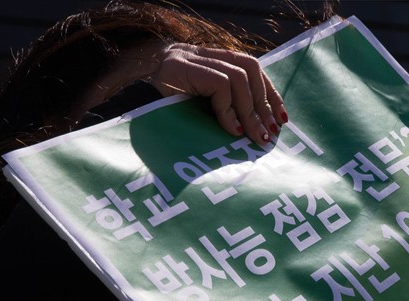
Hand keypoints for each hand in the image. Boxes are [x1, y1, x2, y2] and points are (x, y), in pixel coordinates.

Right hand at [150, 43, 287, 145]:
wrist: (127, 97)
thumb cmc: (164, 110)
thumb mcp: (200, 109)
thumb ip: (224, 108)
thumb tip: (255, 130)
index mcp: (213, 61)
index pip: (252, 69)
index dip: (270, 93)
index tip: (281, 118)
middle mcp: (206, 55)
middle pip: (250, 69)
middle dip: (265, 103)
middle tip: (270, 133)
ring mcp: (194, 58)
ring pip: (240, 77)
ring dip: (251, 110)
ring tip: (255, 136)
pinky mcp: (186, 68)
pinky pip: (221, 86)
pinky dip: (230, 111)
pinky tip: (232, 130)